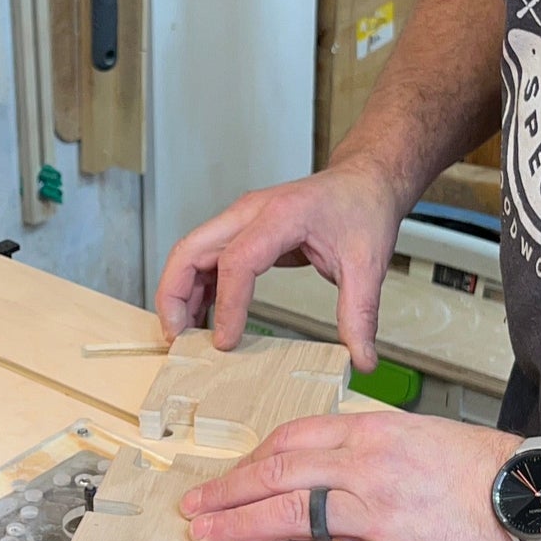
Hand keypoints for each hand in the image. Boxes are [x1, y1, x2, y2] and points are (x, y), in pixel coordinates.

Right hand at [153, 156, 404, 372]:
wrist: (363, 181)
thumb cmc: (362, 208)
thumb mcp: (367, 264)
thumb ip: (360, 314)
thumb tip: (361, 359)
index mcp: (281, 215)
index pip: (237, 261)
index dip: (227, 305)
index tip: (226, 341)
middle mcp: (250, 213)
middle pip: (189, 250)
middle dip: (173, 295)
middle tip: (177, 338)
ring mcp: (240, 220)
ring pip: (189, 254)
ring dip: (178, 294)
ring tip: (184, 336)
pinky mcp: (240, 232)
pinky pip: (205, 260)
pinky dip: (196, 290)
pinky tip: (201, 319)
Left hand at [180, 411, 531, 540]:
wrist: (535, 498)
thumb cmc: (482, 468)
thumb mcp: (417, 435)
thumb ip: (366, 445)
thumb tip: (317, 463)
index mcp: (373, 432)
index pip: (292, 439)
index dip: (250, 460)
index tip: (227, 476)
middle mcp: (369, 467)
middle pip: (279, 473)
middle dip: (228, 492)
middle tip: (195, 508)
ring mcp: (382, 515)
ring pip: (293, 515)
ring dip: (240, 527)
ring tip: (207, 538)